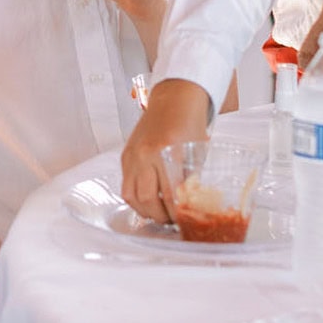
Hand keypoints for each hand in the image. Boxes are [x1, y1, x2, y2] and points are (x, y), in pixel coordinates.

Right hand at [119, 78, 212, 223]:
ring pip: (131, 195)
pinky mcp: (125, 155)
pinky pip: (125, 184)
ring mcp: (133, 154)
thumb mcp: (196, 153)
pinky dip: (135, 198)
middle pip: (147, 198)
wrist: (174, 100)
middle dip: (159, 216)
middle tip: (171, 222)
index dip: (176, 213)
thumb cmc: (189, 124)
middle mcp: (146, 153)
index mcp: (169, 151)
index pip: (169, 194)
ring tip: (157, 215)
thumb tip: (187, 206)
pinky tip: (147, 202)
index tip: (183, 221)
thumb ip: (189, 179)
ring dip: (144, 211)